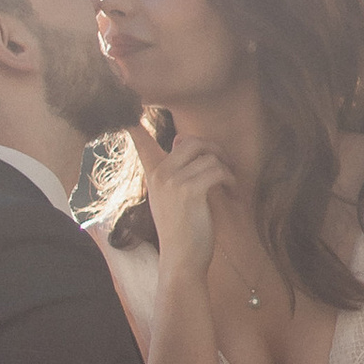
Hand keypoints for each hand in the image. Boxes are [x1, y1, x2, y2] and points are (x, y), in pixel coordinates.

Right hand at [130, 118, 237, 282]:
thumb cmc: (182, 231)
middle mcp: (159, 174)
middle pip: (190, 141)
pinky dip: (229, 178)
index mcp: (153, 174)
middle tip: (224, 166)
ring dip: (225, 166)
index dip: (135, 122)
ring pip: (207, 155)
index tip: (133, 103)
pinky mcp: (190, 191)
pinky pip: (217, 170)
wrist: (182, 261)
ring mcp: (173, 182)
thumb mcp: (174, 197)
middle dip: (214, 149)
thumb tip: (180, 140)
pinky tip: (230, 192)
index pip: (139, 140)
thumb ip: (176, 168)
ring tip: (229, 183)